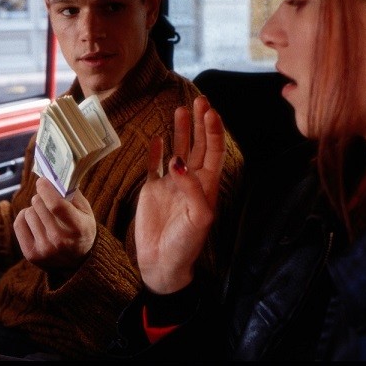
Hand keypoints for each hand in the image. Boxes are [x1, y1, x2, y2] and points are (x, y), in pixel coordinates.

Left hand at [14, 177, 96, 273]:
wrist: (77, 262)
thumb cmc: (81, 229)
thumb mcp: (86, 211)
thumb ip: (72, 193)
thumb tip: (52, 177)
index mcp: (78, 228)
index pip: (56, 205)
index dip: (46, 188)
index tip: (42, 180)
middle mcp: (60, 241)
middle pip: (39, 205)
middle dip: (42, 197)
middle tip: (49, 200)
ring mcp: (45, 249)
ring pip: (28, 212)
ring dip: (35, 209)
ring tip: (45, 216)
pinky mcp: (31, 254)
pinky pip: (19, 222)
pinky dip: (26, 217)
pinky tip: (36, 222)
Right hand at [135, 95, 225, 293]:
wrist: (162, 264)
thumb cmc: (185, 244)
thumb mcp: (198, 217)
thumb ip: (191, 188)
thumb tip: (177, 161)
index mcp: (206, 186)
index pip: (213, 151)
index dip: (213, 131)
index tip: (210, 111)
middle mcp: (190, 181)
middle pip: (198, 145)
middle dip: (199, 123)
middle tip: (198, 101)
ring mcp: (171, 184)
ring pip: (177, 150)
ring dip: (180, 131)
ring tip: (180, 110)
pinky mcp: (152, 190)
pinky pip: (154, 165)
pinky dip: (156, 151)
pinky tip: (158, 137)